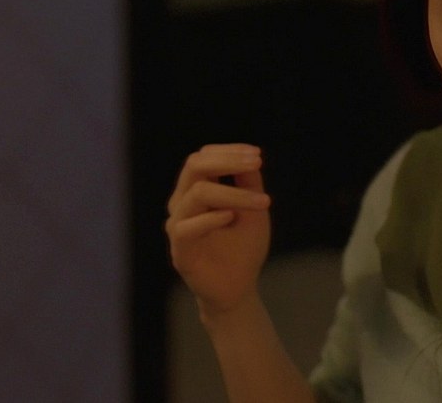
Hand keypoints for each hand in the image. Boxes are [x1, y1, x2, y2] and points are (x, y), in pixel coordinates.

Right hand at [165, 143, 271, 318]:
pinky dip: (211, 219)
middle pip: (194, 165)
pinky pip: (188, 227)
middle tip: (256, 163)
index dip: (229, 151)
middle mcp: (182, 203)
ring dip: (233, 193)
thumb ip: (249, 183)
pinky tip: (231, 218)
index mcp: (197, 190)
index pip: (204, 157)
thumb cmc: (243, 248)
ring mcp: (178, 225)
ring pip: (198, 192)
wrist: (238, 289)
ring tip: (262, 202)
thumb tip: (251, 155)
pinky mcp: (179, 249)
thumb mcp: (253, 210)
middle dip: (227, 160)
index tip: (257, 155)